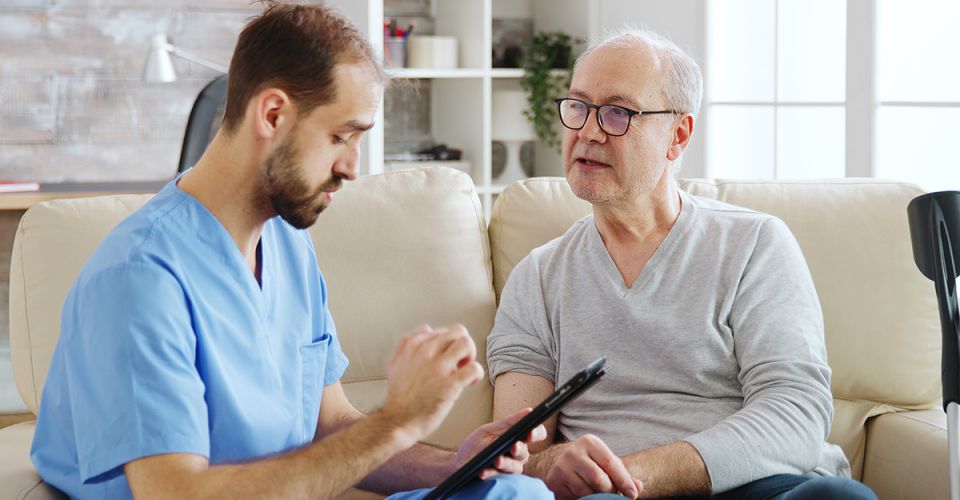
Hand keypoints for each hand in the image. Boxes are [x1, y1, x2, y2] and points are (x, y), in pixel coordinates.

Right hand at [380, 325, 483, 444]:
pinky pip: (474, 368)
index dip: (447, 346)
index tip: (446, 360)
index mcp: (414, 346)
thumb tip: (427, 328)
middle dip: (463, 346)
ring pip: (467, 344)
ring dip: (471, 356)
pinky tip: (469, 384)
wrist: (397, 421)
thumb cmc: (398, 396)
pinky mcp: (450, 384)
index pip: (442, 331)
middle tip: (459, 362)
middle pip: (458, 332)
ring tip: (464, 370)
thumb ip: (407, 343)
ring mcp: (439, 368)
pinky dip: (476, 374)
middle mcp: (427, 352)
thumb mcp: (395, 363)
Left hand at [453, 408, 547, 479]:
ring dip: (505, 462)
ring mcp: (511, 468)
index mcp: (518, 438)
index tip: (530, 433)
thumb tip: (529, 411)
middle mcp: (518, 454)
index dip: (537, 433)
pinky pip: (498, 476)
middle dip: (518, 449)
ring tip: (496, 460)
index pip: (537, 434)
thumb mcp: (489, 430)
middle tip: (513, 447)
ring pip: (514, 466)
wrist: (460, 463)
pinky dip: (489, 472)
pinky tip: (482, 471)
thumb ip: (509, 423)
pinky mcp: (501, 479)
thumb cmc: (476, 444)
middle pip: (525, 452)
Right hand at [539, 435, 641, 499]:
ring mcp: (561, 466)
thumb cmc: (590, 462)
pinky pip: (574, 497)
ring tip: (595, 492)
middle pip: (599, 480)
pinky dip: (581, 499)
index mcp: (590, 443)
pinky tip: (581, 493)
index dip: (623, 481)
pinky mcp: (553, 481)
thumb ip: (623, 475)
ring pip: (586, 492)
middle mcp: (573, 452)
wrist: (559, 461)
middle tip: (611, 494)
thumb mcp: (606, 463)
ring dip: (595, 497)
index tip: (632, 495)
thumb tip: (637, 487)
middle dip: (609, 491)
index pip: (611, 463)